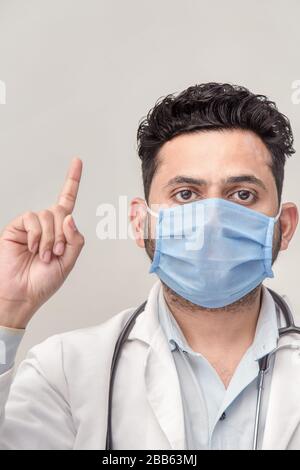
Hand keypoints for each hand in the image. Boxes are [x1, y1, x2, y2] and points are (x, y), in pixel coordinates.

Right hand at [0, 157, 84, 328]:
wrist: (21, 293)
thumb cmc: (43, 281)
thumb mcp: (69, 262)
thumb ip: (75, 239)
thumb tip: (70, 217)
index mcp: (60, 231)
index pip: (67, 201)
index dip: (72, 181)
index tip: (77, 161)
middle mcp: (46, 225)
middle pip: (61, 212)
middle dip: (62, 235)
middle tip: (55, 253)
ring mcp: (31, 226)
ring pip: (48, 216)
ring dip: (49, 238)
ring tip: (42, 255)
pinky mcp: (17, 227)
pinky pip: (32, 219)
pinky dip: (36, 235)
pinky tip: (31, 248)